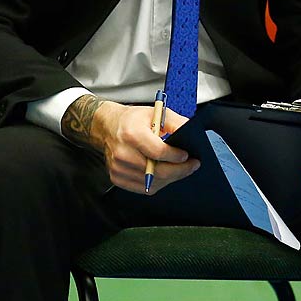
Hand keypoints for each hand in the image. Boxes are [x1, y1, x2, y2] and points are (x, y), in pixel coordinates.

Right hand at [76, 98, 196, 193]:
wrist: (108, 127)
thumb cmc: (132, 120)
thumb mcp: (156, 113)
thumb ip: (176, 122)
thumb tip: (191, 133)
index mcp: (131, 134)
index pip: (159, 152)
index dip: (176, 156)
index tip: (187, 156)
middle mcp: (122, 153)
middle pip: (157, 171)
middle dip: (180, 170)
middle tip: (192, 165)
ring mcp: (119, 168)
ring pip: (153, 182)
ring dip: (170, 178)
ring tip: (179, 169)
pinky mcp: (117, 177)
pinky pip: (144, 188)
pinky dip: (158, 183)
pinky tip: (164, 174)